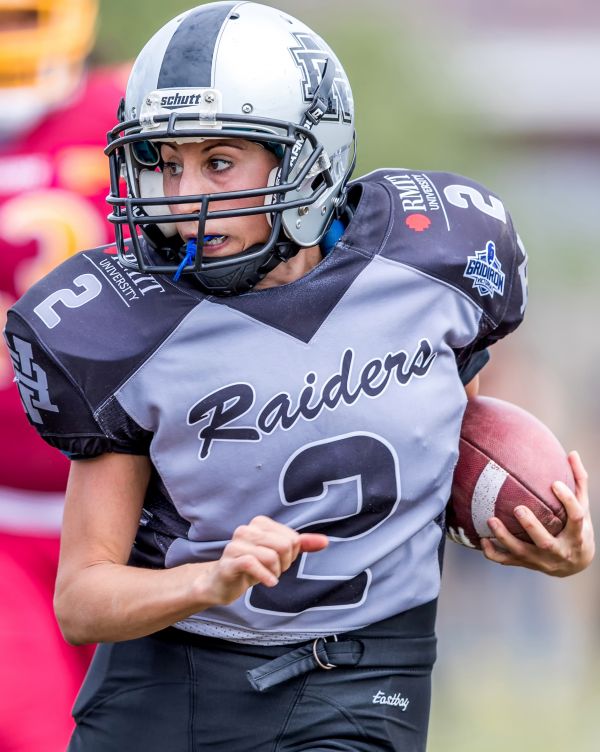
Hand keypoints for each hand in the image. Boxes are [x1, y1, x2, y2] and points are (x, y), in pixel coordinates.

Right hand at [202, 515, 327, 604]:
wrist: (222, 584)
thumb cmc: (254, 567)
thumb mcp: (279, 554)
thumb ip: (301, 545)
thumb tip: (325, 541)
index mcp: (260, 523)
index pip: (292, 538)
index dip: (291, 555)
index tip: (279, 562)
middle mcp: (246, 529)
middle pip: (284, 546)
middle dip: (284, 563)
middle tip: (274, 570)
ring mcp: (235, 545)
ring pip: (270, 556)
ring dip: (274, 572)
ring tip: (267, 576)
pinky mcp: (229, 561)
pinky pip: (252, 564)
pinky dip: (265, 576)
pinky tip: (269, 583)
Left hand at [481, 451, 594, 576]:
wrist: (573, 566)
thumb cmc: (576, 530)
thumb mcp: (583, 508)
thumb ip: (578, 482)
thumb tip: (572, 453)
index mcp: (576, 536)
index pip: (576, 518)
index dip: (567, 501)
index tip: (554, 483)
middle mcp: (559, 551)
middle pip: (545, 542)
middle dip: (531, 526)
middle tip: (517, 508)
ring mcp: (541, 560)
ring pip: (522, 552)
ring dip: (504, 537)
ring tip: (490, 519)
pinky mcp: (526, 564)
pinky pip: (507, 561)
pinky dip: (493, 552)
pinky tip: (482, 538)